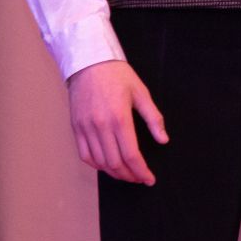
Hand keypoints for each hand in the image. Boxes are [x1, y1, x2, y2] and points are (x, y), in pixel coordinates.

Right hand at [67, 60, 167, 185]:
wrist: (89, 61)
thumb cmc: (117, 74)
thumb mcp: (141, 92)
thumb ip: (153, 118)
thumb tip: (163, 139)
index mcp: (119, 118)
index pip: (131, 155)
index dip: (141, 171)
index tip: (149, 179)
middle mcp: (101, 126)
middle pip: (115, 163)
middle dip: (129, 176)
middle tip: (139, 178)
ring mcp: (86, 127)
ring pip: (99, 162)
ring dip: (114, 173)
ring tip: (126, 174)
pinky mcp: (76, 127)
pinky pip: (85, 154)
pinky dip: (96, 165)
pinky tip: (107, 165)